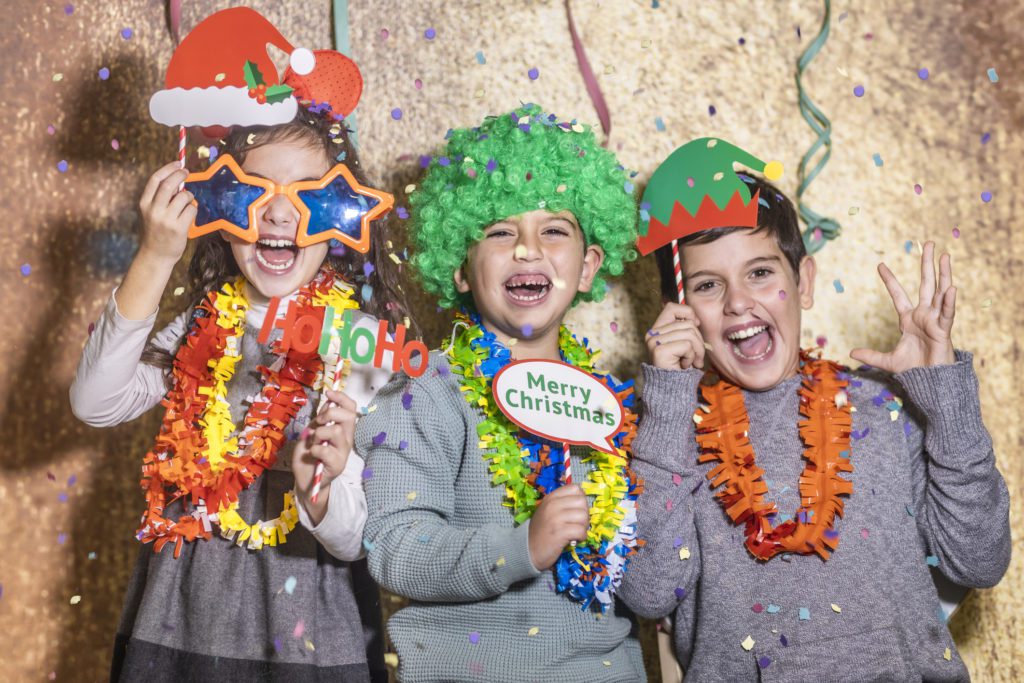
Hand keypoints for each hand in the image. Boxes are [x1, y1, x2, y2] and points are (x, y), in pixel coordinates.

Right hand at [138, 161, 195, 263]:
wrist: (155, 255)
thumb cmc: (155, 232)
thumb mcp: (150, 212)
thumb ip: (159, 198)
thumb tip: (176, 180)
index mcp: (144, 203)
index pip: (155, 179)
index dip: (168, 169)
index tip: (178, 164)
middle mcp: (153, 210)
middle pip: (169, 184)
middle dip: (180, 175)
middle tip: (187, 173)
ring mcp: (166, 219)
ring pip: (184, 197)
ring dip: (189, 196)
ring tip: (188, 202)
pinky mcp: (178, 228)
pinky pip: (191, 211)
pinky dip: (193, 210)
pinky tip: (189, 215)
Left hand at [292, 390, 356, 523]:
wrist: (306, 480)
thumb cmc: (309, 455)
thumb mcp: (312, 432)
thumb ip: (321, 420)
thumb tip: (328, 404)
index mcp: (343, 429)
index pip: (351, 408)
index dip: (342, 397)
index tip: (329, 393)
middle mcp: (347, 439)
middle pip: (348, 416)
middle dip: (330, 414)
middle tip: (319, 422)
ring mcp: (343, 452)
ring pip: (336, 431)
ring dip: (319, 433)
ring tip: (313, 442)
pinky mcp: (337, 466)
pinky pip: (325, 450)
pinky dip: (314, 449)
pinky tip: (311, 454)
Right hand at [527, 484, 588, 569]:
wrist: (527, 549)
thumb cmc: (541, 531)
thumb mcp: (547, 511)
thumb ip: (561, 503)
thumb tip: (583, 501)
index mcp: (551, 498)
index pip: (575, 488)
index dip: (580, 500)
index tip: (576, 510)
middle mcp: (553, 505)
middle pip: (582, 501)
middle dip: (584, 514)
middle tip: (577, 524)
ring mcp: (556, 518)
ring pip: (583, 516)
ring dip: (583, 526)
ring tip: (575, 532)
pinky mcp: (560, 533)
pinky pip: (581, 531)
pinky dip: (581, 537)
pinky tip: (575, 540)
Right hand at [646, 302, 705, 369]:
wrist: (671, 391)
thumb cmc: (680, 368)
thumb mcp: (684, 345)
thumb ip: (686, 330)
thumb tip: (696, 320)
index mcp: (656, 330)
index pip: (671, 307)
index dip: (687, 313)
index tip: (696, 325)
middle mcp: (652, 334)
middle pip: (687, 323)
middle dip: (699, 341)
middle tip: (696, 357)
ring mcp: (654, 342)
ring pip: (690, 333)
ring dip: (697, 350)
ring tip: (692, 362)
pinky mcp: (659, 351)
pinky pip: (687, 345)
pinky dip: (691, 356)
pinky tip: (684, 365)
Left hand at [851, 241, 955, 372]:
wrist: (929, 381)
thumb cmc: (914, 369)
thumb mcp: (888, 361)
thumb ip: (871, 355)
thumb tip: (851, 353)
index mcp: (908, 319)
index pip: (898, 294)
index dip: (889, 280)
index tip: (880, 265)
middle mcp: (923, 314)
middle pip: (925, 284)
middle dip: (927, 264)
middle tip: (930, 244)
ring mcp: (935, 320)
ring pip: (940, 292)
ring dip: (943, 274)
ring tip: (945, 256)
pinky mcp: (944, 330)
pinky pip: (947, 313)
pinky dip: (948, 301)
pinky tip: (950, 287)